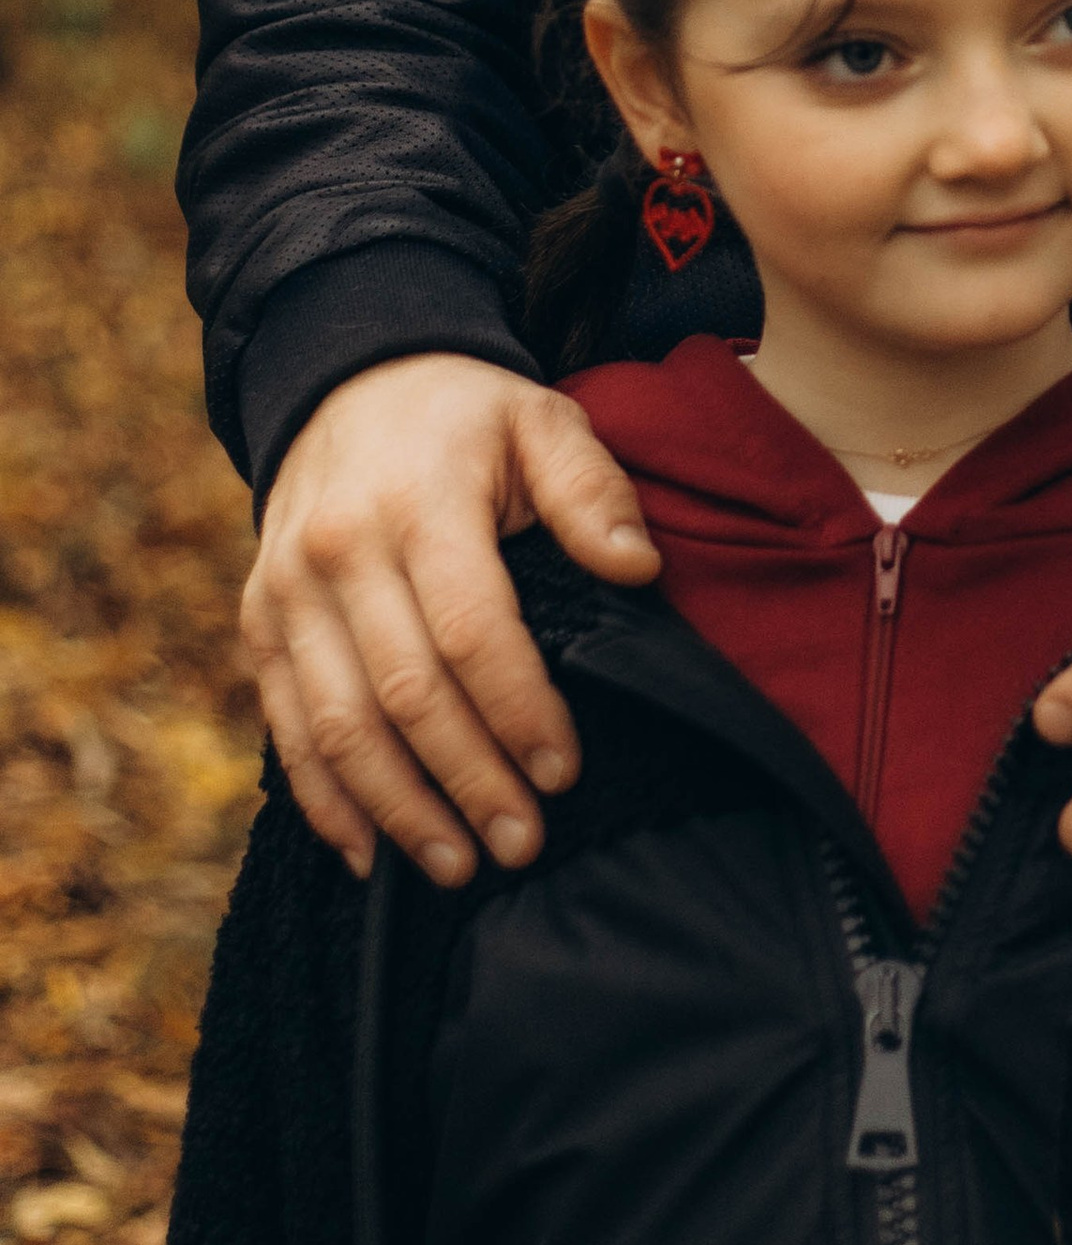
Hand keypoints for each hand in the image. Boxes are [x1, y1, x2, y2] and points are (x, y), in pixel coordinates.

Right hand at [241, 355, 660, 885]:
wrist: (346, 377)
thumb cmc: (466, 416)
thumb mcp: (541, 419)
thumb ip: (591, 490)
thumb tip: (637, 569)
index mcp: (419, 502)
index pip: (471, 629)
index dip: (517, 709)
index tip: (564, 770)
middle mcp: (340, 552)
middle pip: (404, 693)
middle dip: (467, 780)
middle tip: (523, 845)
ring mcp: (287, 592)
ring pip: (338, 726)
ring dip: (398, 808)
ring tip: (459, 867)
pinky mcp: (260, 622)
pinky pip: (287, 726)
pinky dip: (324, 798)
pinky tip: (369, 853)